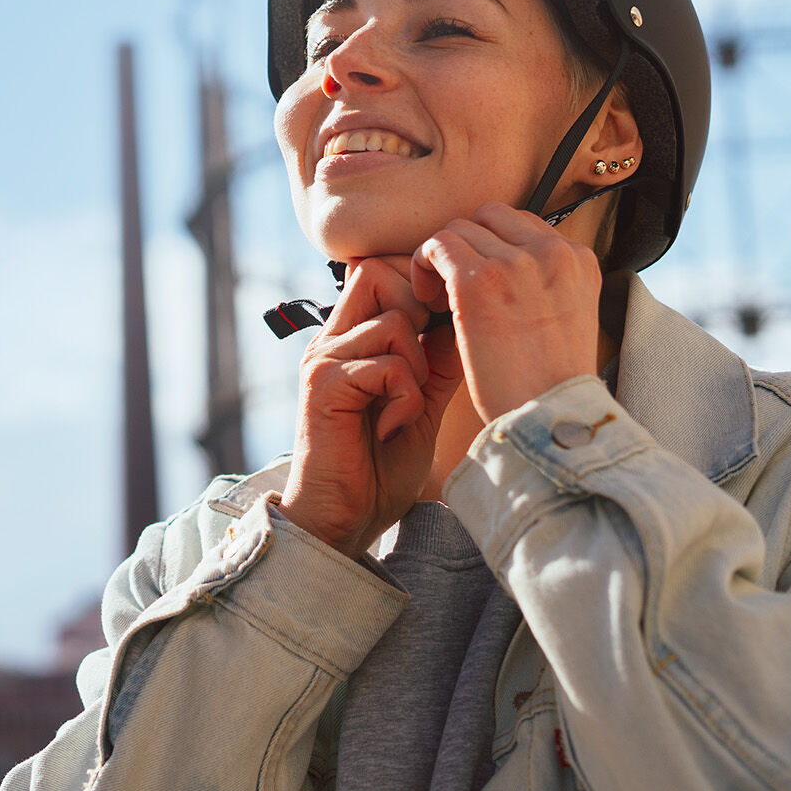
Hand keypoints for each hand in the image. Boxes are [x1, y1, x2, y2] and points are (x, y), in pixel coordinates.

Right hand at [277, 257, 462, 557]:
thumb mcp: (420, 403)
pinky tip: (393, 427)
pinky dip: (405, 396)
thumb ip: (436, 361)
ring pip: (393, 321)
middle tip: (425, 364)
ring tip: (408, 406)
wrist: (342, 520)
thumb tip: (466, 317)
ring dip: (417, 366)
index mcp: (350, 338)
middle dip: (418, 309)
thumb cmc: (378, 467)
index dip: (418, 287)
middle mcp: (332, 340)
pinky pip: (386, 364)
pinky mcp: (324, 386)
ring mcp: (324, 360)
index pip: (381, 271)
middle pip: (377, 273)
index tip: (439, 332)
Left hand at [410, 202, 602, 423]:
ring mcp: (515, 262)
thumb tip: (506, 267)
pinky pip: (436, 245)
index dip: (494, 249)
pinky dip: (423, 266)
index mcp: (578, 260)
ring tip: (442, 300)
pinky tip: (429, 302)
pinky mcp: (477, 280)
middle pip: (489, 217)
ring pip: (459, 228)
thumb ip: (544, 283)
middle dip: (468, 246)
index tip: (483, 284)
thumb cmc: (549, 384)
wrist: (549, 417)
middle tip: (456, 289)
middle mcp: (551, 252)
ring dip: (443, 258)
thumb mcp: (567, 318)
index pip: (522, 225)